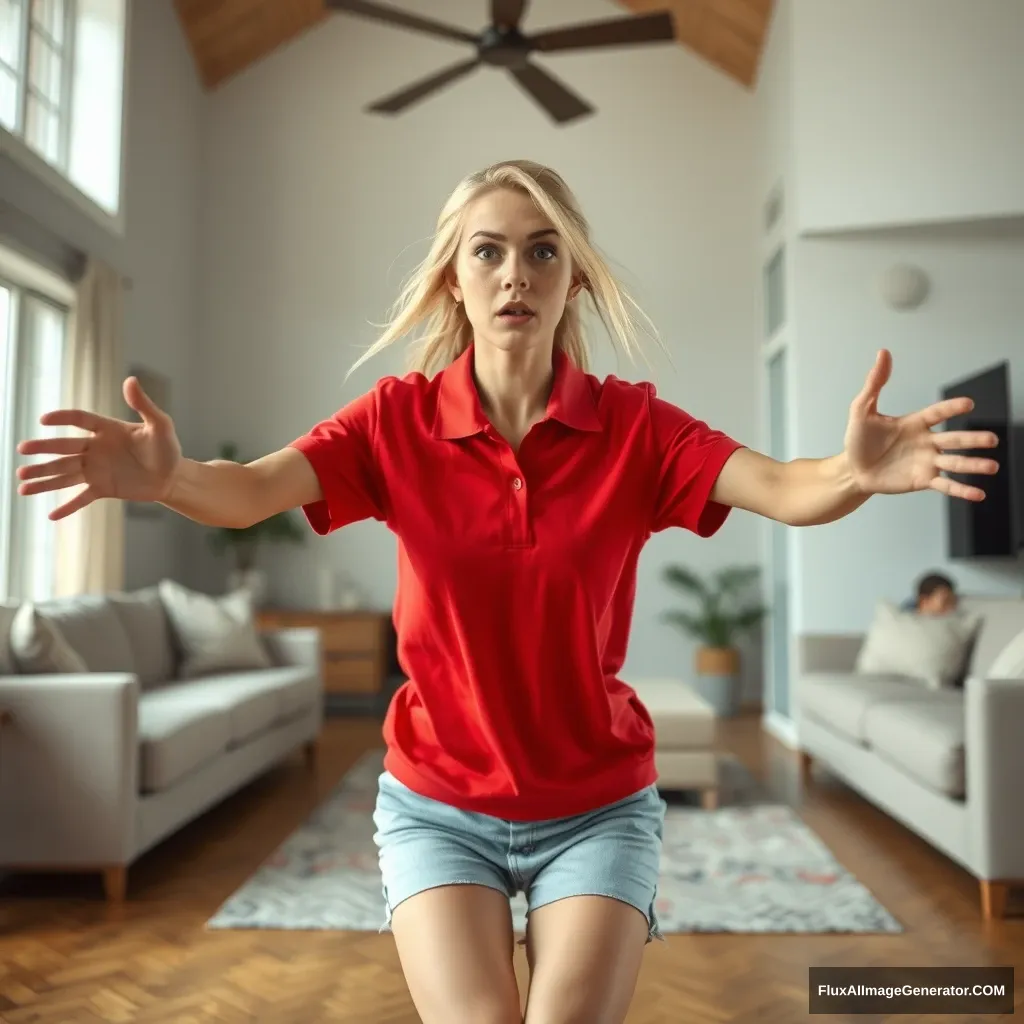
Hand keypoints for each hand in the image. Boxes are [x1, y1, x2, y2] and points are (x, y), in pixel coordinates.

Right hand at [16, 376, 182, 519]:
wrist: (172, 476)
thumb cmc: (167, 448)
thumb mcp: (160, 425)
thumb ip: (144, 405)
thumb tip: (130, 380)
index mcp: (107, 429)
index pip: (80, 419)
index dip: (63, 418)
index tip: (44, 420)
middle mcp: (96, 449)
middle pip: (65, 448)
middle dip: (43, 450)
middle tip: (22, 450)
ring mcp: (97, 469)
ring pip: (66, 474)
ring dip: (44, 478)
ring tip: (22, 485)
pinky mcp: (103, 488)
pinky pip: (82, 498)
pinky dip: (68, 507)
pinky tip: (51, 515)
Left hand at [843, 349, 999, 500]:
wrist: (852, 470)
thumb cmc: (858, 440)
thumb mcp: (861, 410)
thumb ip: (875, 383)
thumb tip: (883, 353)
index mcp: (914, 423)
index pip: (936, 413)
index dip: (951, 408)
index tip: (968, 403)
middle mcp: (926, 442)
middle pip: (953, 439)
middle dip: (972, 440)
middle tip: (991, 439)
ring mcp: (926, 462)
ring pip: (955, 463)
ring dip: (974, 465)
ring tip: (993, 466)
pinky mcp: (922, 480)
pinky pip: (945, 485)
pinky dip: (962, 490)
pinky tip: (978, 494)